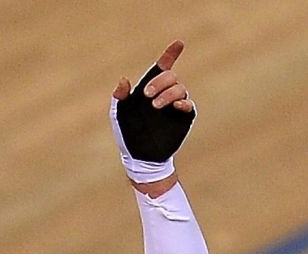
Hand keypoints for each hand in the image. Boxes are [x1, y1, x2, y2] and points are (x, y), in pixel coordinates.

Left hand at [110, 40, 195, 183]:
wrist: (140, 156)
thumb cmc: (128, 133)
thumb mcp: (120, 114)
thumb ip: (120, 97)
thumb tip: (123, 80)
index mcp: (150, 88)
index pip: (162, 67)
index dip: (170, 54)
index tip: (178, 44)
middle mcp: (165, 93)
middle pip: (170, 76)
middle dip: (160, 82)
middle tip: (146, 95)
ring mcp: (175, 104)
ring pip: (180, 88)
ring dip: (168, 94)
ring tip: (155, 106)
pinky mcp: (184, 117)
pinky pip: (188, 105)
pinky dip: (183, 103)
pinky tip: (175, 107)